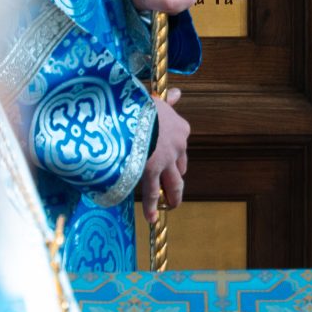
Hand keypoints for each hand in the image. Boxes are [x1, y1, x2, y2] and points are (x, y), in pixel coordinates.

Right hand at [142, 90, 189, 215]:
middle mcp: (178, 145)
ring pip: (173, 183)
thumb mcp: (154, 99)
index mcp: (179, 127)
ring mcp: (166, 160)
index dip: (174, 152)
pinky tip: (151, 218)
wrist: (131, 111)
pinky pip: (152, 192)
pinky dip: (151, 206)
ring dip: (172, 196)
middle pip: (180, 165)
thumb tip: (177, 94)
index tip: (168, 156)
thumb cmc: (138, 102)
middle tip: (172, 186)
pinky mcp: (151, 170)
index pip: (180, 144)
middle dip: (175, 175)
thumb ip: (167, 102)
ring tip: (170, 206)